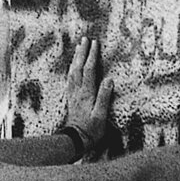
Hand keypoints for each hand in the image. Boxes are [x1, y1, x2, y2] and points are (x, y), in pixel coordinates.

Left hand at [61, 36, 112, 153]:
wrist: (76, 140)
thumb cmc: (91, 130)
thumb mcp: (101, 115)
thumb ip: (104, 97)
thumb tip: (109, 79)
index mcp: (86, 93)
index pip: (89, 70)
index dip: (92, 56)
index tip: (95, 43)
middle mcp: (78, 91)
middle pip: (78, 67)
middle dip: (82, 52)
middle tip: (85, 39)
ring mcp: (73, 95)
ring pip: (72, 72)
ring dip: (75, 58)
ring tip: (79, 47)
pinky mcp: (71, 99)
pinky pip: (70, 79)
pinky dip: (72, 69)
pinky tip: (73, 66)